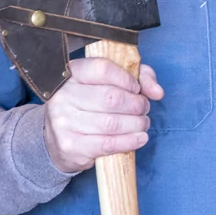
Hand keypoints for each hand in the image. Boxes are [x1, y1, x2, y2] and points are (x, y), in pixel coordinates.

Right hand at [42, 58, 164, 172]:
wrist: (58, 139)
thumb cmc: (90, 105)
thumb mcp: (112, 82)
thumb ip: (139, 78)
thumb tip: (157, 92)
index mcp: (72, 73)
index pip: (103, 69)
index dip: (127, 79)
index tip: (136, 88)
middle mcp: (63, 95)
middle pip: (111, 98)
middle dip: (136, 105)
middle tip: (144, 109)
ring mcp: (63, 121)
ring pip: (111, 123)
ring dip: (136, 124)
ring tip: (143, 123)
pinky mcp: (70, 145)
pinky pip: (107, 144)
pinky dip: (129, 142)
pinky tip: (140, 138)